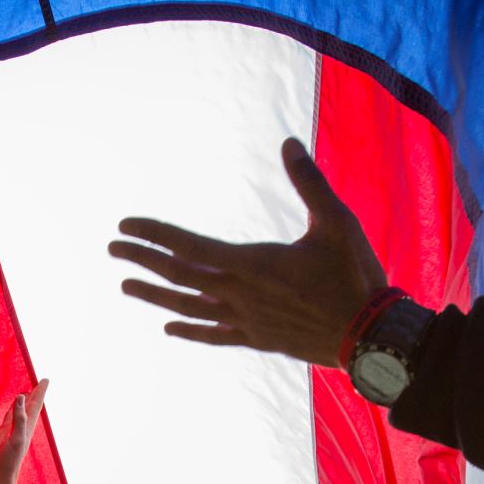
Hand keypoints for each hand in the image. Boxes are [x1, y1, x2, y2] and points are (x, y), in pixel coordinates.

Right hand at [0, 380, 48, 483]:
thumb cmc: (9, 461)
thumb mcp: (17, 438)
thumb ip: (19, 418)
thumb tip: (21, 396)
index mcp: (26, 427)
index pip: (35, 405)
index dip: (40, 392)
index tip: (45, 379)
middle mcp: (16, 427)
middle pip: (26, 407)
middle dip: (32, 395)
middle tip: (38, 383)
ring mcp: (4, 432)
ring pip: (11, 413)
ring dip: (16, 404)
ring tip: (21, 393)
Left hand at [111, 138, 388, 365]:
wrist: (371, 337)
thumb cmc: (355, 276)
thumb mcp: (336, 222)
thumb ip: (310, 183)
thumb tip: (289, 143)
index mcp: (252, 263)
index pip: (190, 246)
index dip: (155, 234)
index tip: (125, 227)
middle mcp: (240, 294)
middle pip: (179, 275)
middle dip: (144, 260)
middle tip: (112, 249)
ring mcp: (246, 320)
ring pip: (189, 307)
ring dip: (155, 295)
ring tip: (126, 286)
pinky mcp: (258, 340)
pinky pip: (214, 335)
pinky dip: (189, 330)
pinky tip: (169, 327)